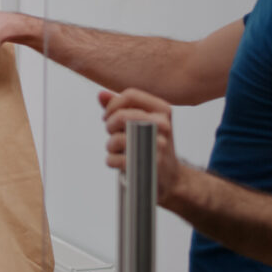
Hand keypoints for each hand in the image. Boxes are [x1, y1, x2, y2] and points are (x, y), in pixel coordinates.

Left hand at [100, 88, 182, 206]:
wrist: (171, 177)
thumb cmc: (151, 145)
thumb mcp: (142, 121)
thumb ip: (121, 107)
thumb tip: (100, 94)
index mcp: (162, 109)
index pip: (130, 95)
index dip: (112, 105)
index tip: (107, 116)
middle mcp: (163, 125)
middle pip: (122, 116)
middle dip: (110, 124)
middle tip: (110, 132)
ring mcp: (158, 146)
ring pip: (118, 138)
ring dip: (110, 144)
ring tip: (115, 148)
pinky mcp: (150, 166)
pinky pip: (117, 159)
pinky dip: (112, 160)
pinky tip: (118, 161)